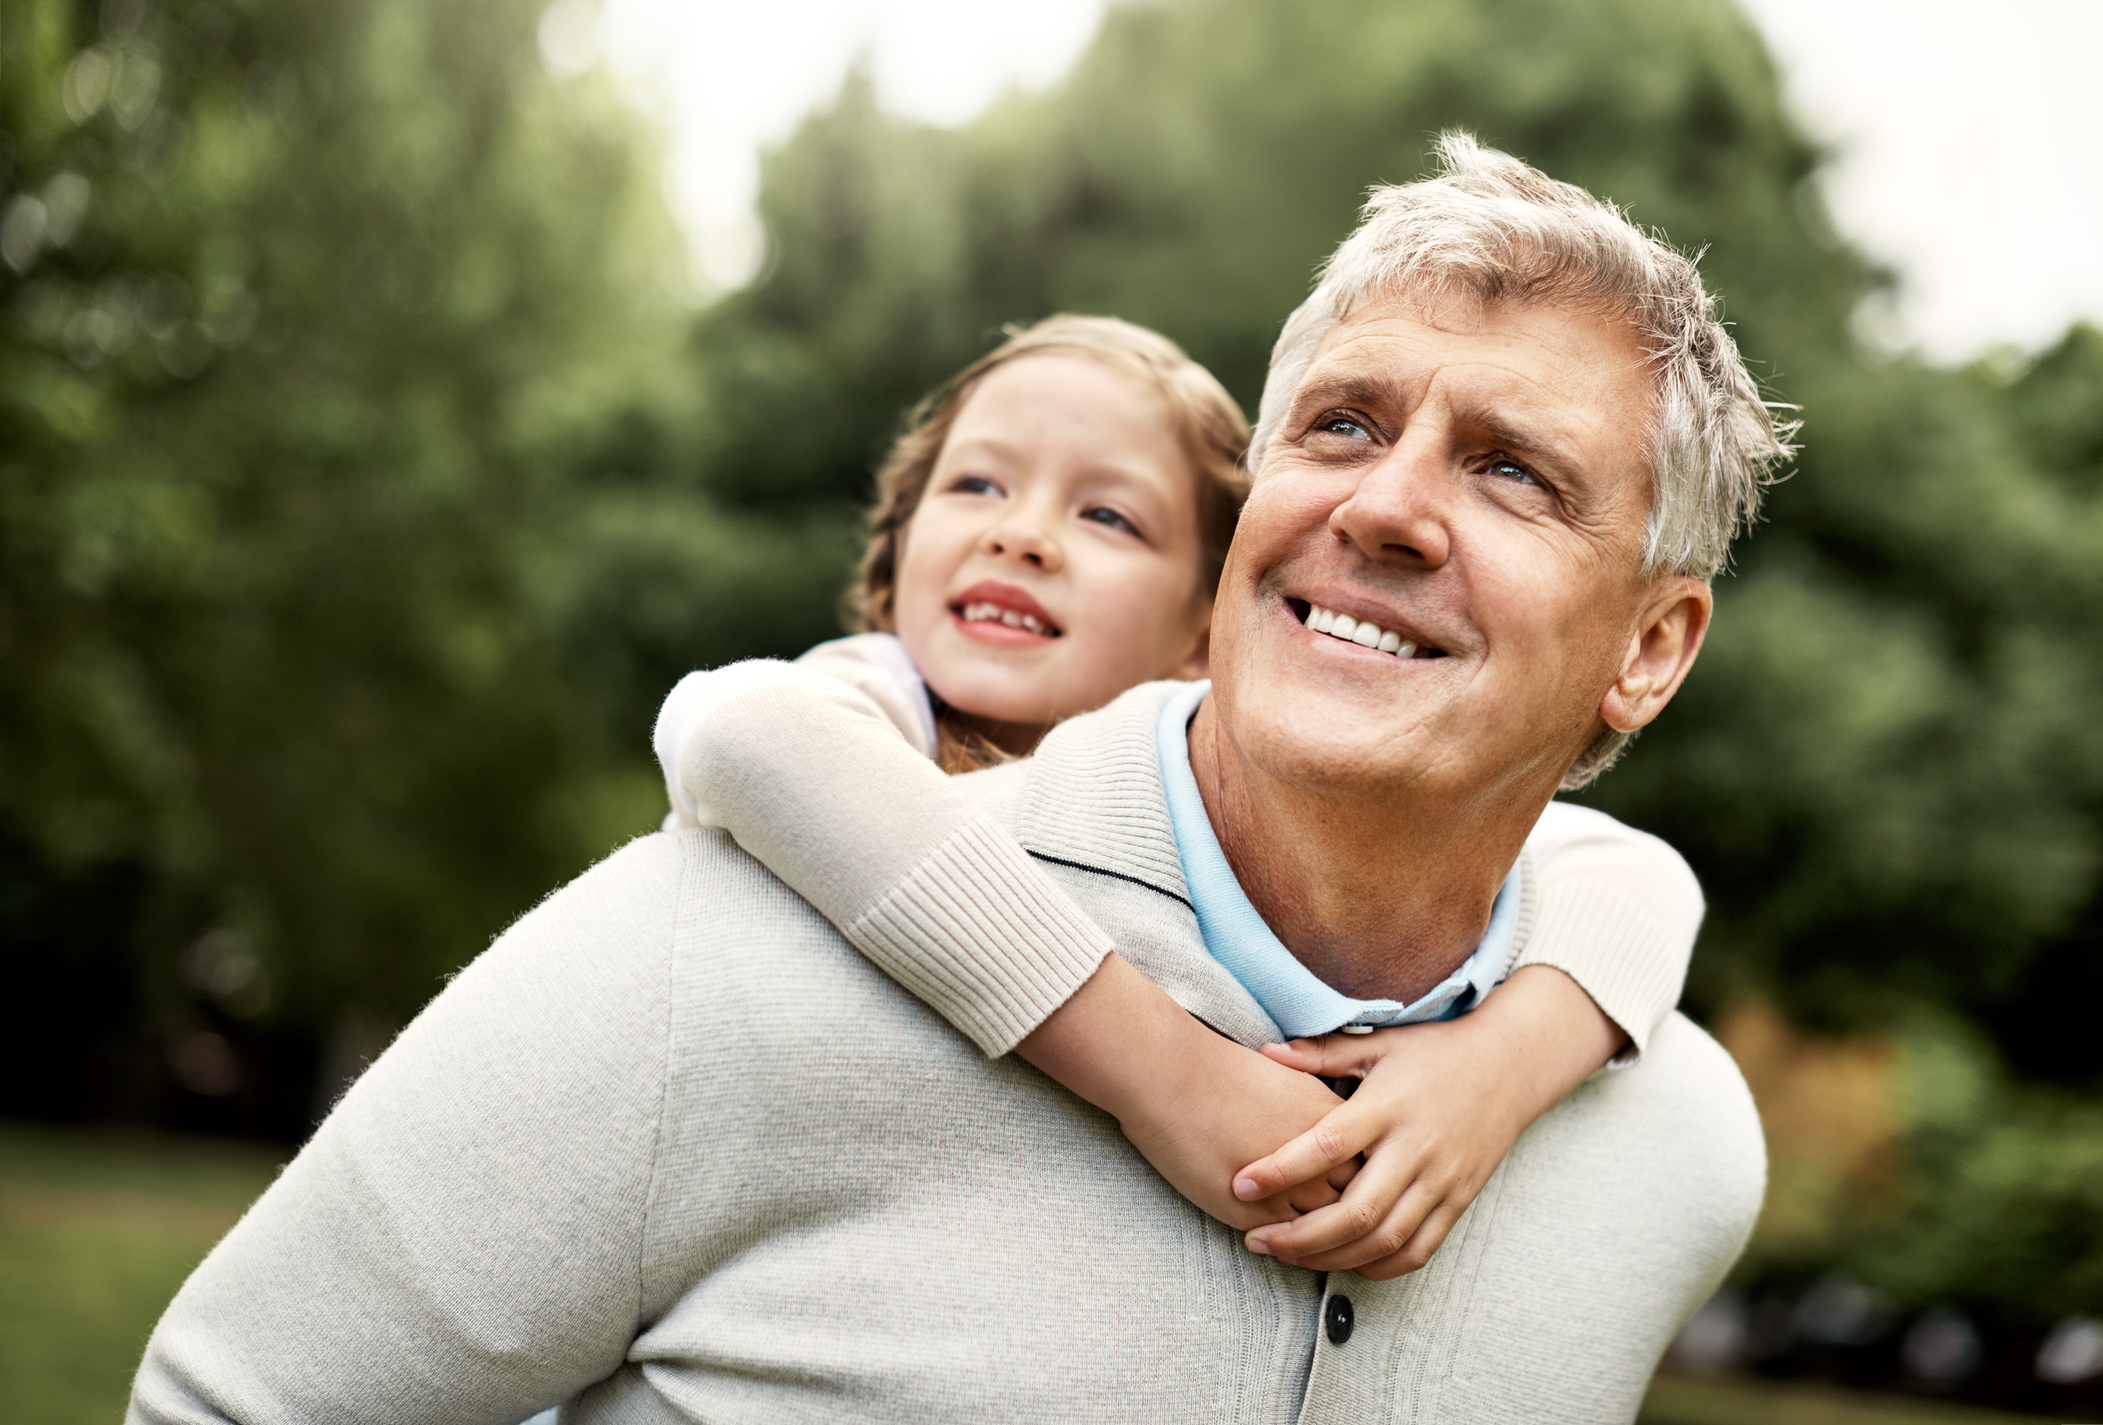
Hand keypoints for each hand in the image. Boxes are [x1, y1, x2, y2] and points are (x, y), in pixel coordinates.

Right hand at [1114, 1029, 1357, 1231]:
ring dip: (1326, 1242)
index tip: (1358, 1189)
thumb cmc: (1220, 1070)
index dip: (1368, 1183)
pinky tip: (1282, 1245)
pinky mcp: (1257, 1212)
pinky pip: (1290, 1244)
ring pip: (1329, 1232)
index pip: (1373, 1167)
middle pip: (1360, 1204)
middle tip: (1349, 1229)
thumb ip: (1314, 1106)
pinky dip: (1291, 1249)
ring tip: (1318, 1244)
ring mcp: (1293, 1189)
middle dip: (1357, 1219)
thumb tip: (1327, 1125)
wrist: (1172, 1076)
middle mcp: (1323, 1159)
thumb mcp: (1286, 1077)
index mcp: (1334, 1120)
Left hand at [1231, 966, 1622, 1279]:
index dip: (1281, 1170)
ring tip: (1287, 1256)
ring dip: (1331, 1258)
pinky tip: (1343, 1262)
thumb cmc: (1436, 1051)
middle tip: (1256, 1240)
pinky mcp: (1459, 1201)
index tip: (1240, 1184)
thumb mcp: (1380, 1044)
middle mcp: (1417, 1149)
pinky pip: (1418, 1250)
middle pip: (1356, 1212)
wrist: (1511, 1065)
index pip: (1328, 1146)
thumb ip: (1322, 1053)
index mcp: (1389, 1106)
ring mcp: (1442, 1180)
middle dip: (1299, 1236)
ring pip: (1384, 1240)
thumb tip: (1265, 1050)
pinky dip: (1378, 1266)